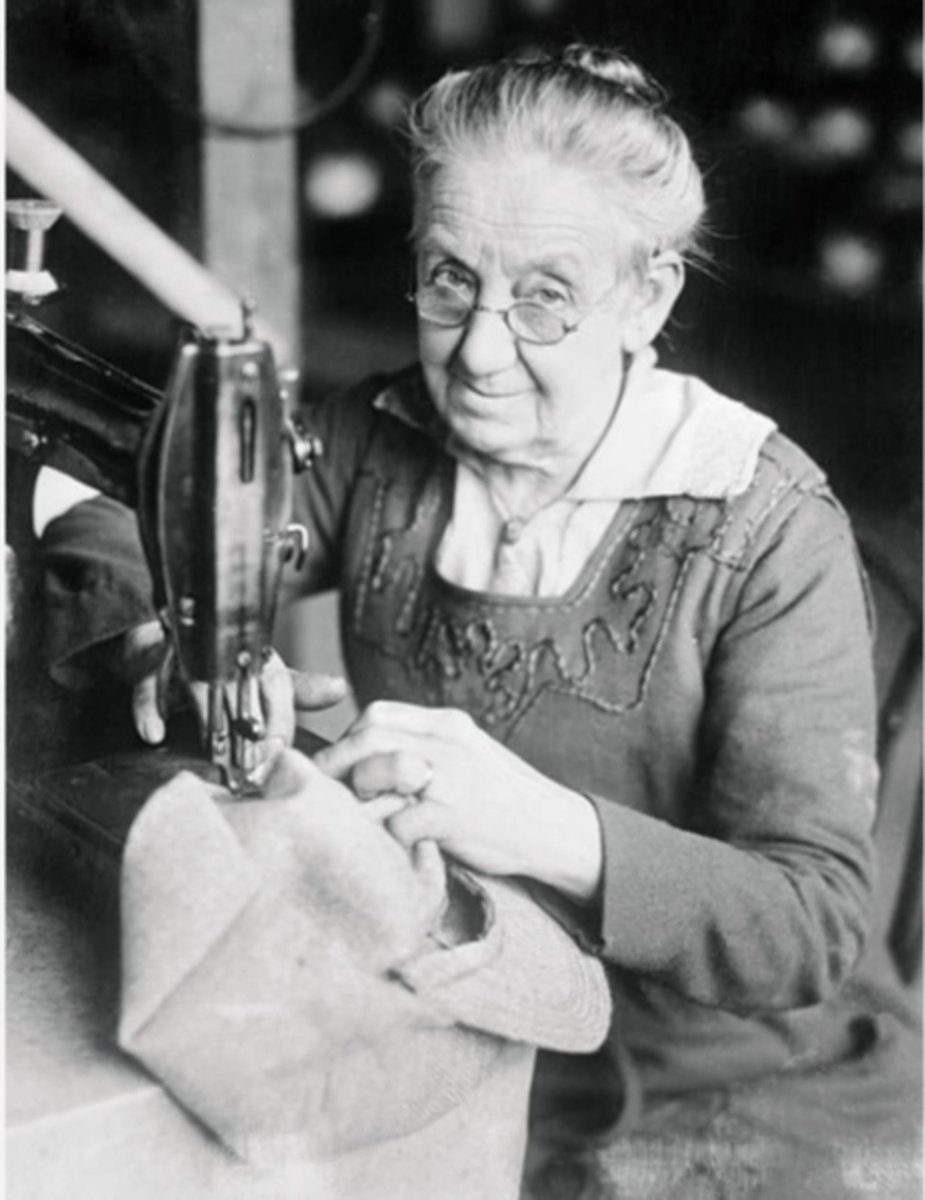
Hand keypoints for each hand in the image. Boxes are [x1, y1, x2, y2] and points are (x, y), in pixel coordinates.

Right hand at [120, 620, 347, 764]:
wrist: (164, 640)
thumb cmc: (220, 662)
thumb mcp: (262, 675)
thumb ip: (297, 690)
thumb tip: (338, 688)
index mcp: (254, 656)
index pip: (277, 685)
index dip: (280, 721)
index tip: (280, 754)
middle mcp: (222, 652)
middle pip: (240, 685)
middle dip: (249, 728)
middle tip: (255, 764)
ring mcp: (185, 654)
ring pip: (196, 683)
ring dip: (207, 721)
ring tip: (216, 752)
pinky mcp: (148, 661)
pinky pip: (146, 684)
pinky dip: (149, 709)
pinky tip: (154, 732)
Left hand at [313, 700, 603, 901]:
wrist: (555, 828)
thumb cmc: (506, 798)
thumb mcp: (468, 754)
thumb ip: (426, 748)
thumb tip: (370, 757)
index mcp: (448, 724)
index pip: (377, 714)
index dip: (347, 739)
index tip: (339, 765)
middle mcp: (446, 744)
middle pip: (367, 738)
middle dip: (337, 765)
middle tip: (326, 792)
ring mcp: (450, 779)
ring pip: (376, 771)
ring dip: (357, 796)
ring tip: (357, 816)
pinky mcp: (454, 817)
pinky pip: (398, 821)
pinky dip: (384, 834)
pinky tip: (387, 845)